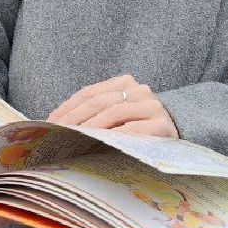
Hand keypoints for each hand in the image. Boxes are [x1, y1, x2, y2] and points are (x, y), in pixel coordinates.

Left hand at [47, 75, 178, 137]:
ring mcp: (152, 106)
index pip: (89, 93)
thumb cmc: (139, 127)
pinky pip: (132, 131)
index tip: (49, 123)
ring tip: (72, 139)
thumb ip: (96, 113)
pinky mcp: (161, 125)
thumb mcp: (118, 115)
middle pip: (98, 102)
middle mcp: (139, 90)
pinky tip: (98, 144)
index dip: (67, 108)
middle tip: (56, 134)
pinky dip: (113, 137)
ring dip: (89, 127)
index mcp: (124, 83)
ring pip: (113, 113)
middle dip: (74, 119)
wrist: (178, 134)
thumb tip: (58, 126)